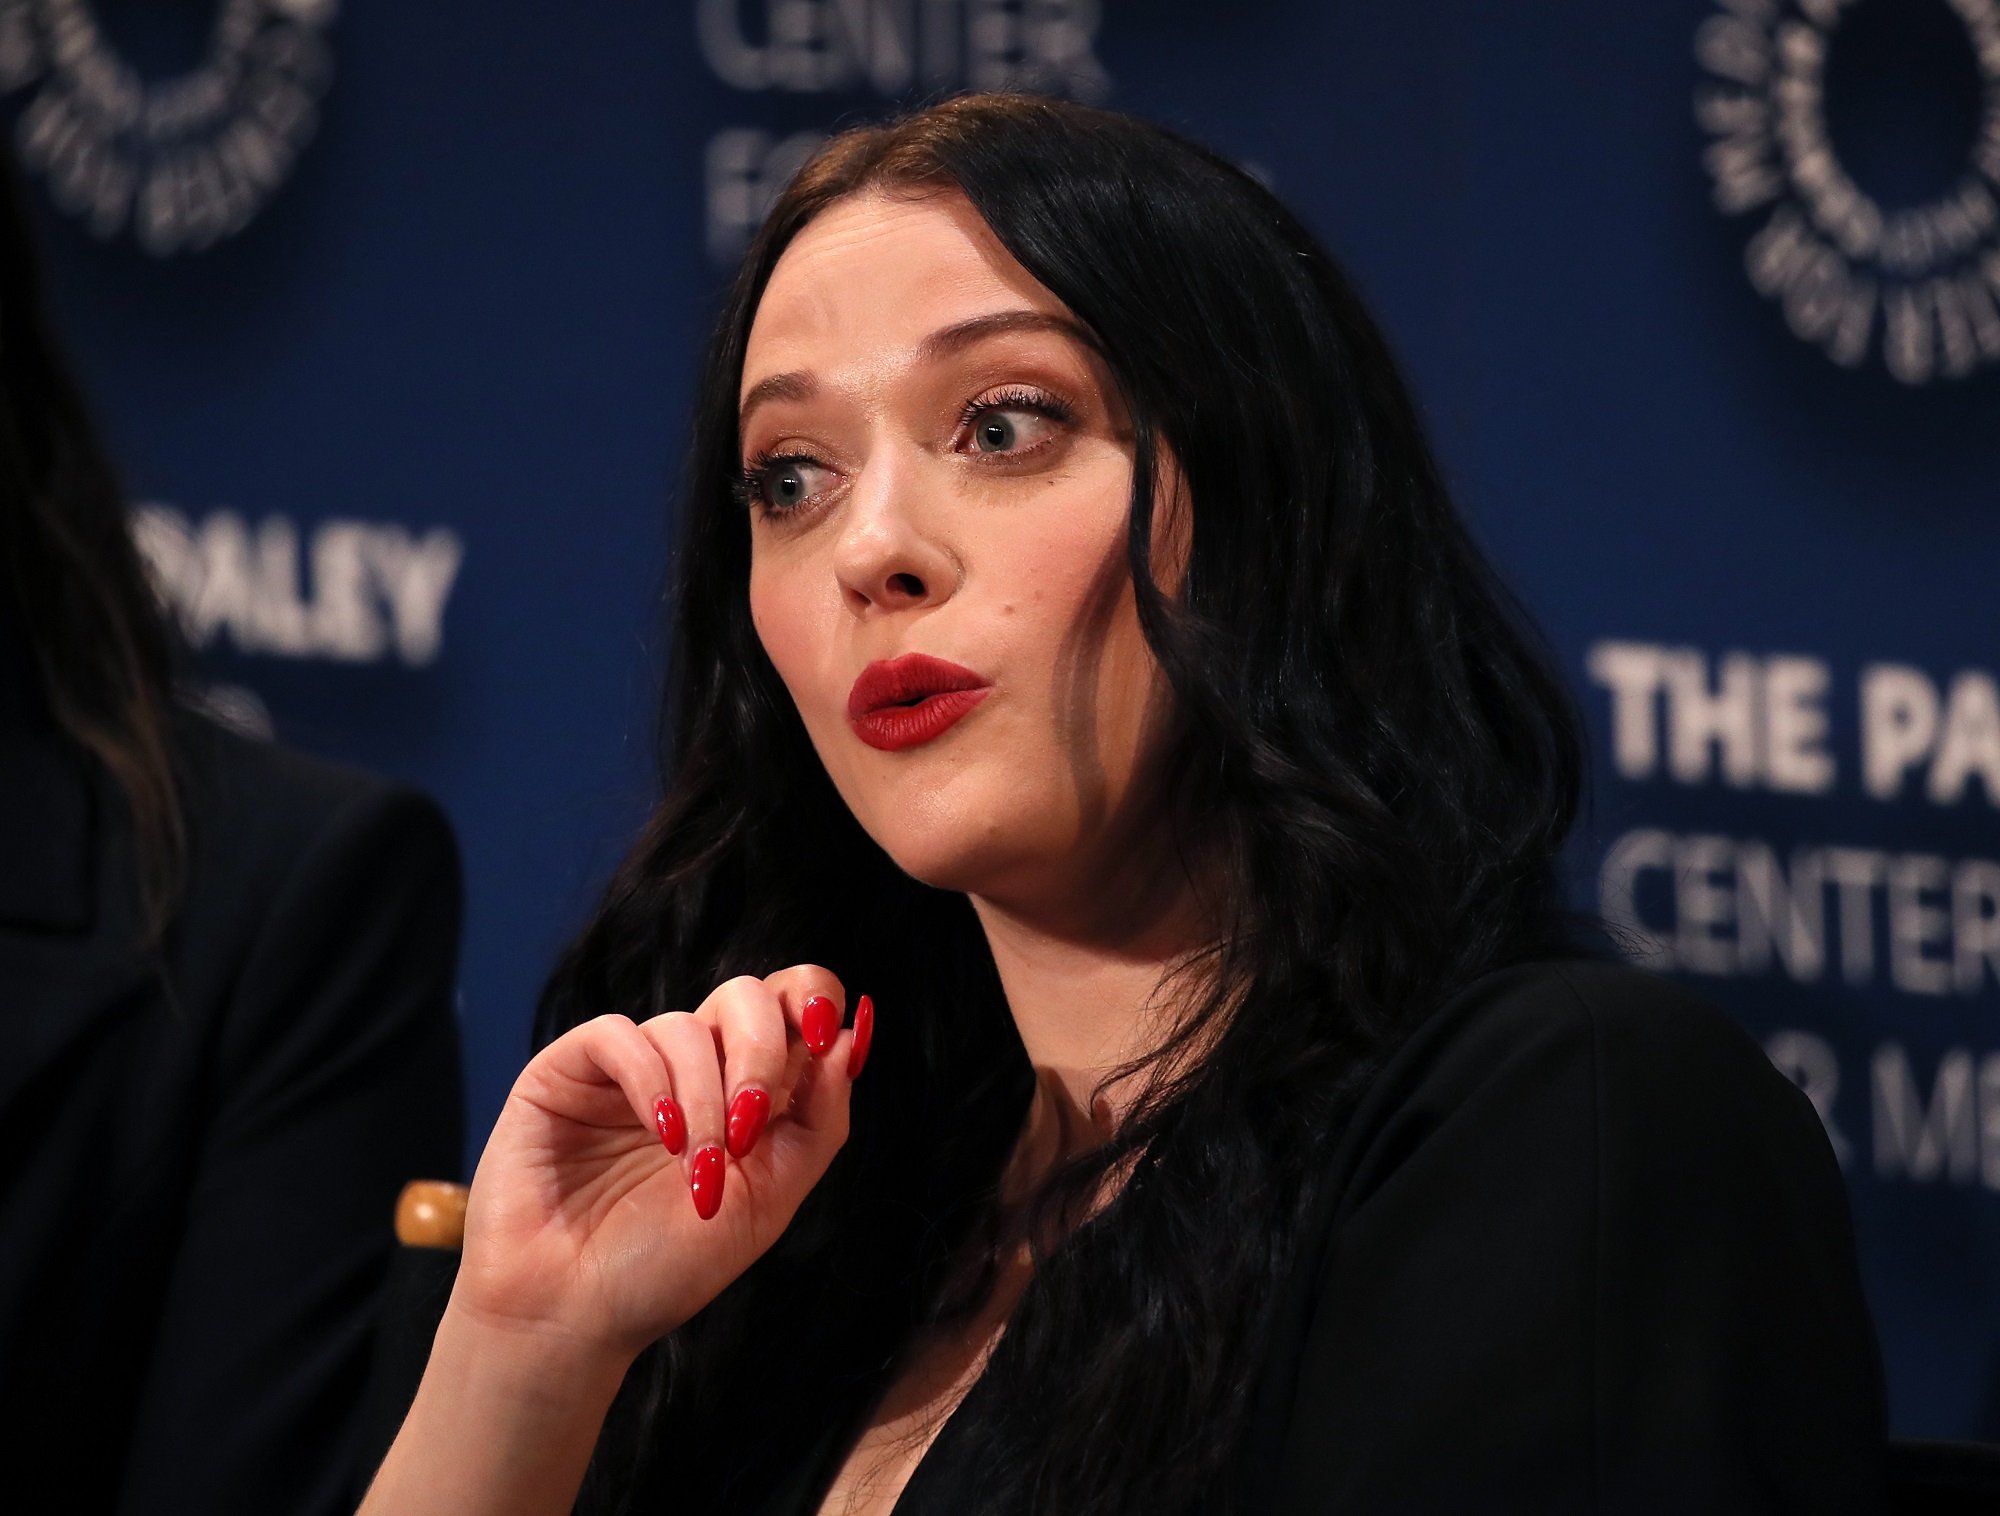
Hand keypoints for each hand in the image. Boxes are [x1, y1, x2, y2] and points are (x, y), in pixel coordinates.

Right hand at [448, 967, 873, 1362]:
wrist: (573, 1319)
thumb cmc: (666, 1269)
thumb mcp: (768, 1201)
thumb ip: (818, 1120)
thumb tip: (853, 1033)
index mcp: (748, 1093)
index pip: (793, 1006)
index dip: (816, 1001)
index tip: (827, 1038)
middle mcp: (693, 1069)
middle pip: (747, 996)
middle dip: (762, 1051)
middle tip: (749, 1126)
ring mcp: (631, 1067)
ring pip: (688, 1023)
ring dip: (705, 1097)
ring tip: (696, 1168)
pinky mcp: (568, 1071)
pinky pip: (619, 1034)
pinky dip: (650, 1080)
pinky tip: (660, 1135)